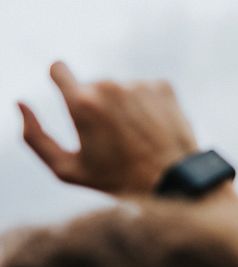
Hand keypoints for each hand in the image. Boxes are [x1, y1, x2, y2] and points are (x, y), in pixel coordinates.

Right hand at [18, 62, 197, 194]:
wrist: (173, 182)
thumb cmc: (117, 180)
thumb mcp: (67, 169)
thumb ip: (35, 138)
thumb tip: (20, 104)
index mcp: (82, 102)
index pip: (57, 69)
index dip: (59, 79)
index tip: (67, 92)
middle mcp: (110, 86)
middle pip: (92, 85)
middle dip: (96, 105)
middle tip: (111, 138)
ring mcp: (139, 84)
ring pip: (121, 89)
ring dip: (123, 107)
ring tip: (135, 138)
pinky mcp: (163, 87)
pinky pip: (146, 89)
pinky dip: (147, 106)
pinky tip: (153, 130)